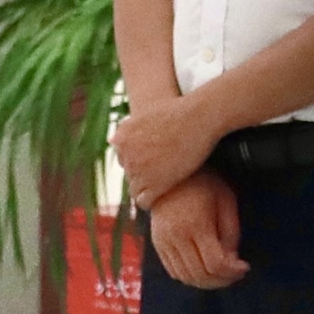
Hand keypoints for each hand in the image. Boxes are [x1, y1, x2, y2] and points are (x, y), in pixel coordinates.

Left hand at [111, 92, 225, 207]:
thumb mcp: (145, 115)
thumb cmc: (179, 113)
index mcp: (120, 139)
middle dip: (145, 173)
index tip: (157, 160)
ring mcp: (138, 171)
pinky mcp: (153, 184)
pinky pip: (143, 201)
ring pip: (136, 189)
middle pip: (131, 173)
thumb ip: (131, 130)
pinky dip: (150, 201)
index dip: (142, 160)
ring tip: (166, 184)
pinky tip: (161, 196)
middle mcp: (125, 156)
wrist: (198, 117)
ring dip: (149, 188)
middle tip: (165, 170)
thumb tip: (114, 141)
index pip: (124, 159)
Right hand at [146, 172, 247, 289]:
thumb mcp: (225, 201)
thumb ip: (231, 232)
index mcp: (195, 225)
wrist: (166, 175)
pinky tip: (204, 271)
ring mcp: (163, 243)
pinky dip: (190, 277)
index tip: (244, 267)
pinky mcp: (156, 245)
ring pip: (185, 277)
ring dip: (207, 283)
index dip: (232, 271)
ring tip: (223, 276)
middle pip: (200, 274)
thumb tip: (233, 260)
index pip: (214, 263)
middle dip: (222, 280)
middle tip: (236, 275)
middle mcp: (175, 238)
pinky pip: (173, 272)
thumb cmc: (203, 184)